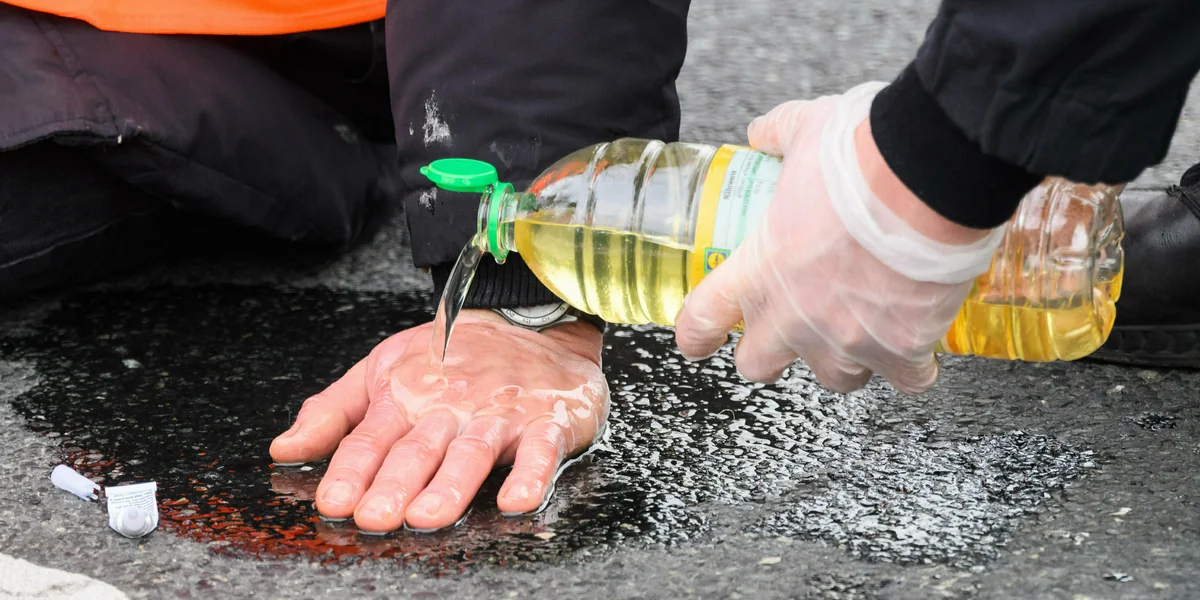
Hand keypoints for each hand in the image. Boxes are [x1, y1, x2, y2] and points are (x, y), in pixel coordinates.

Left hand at [269, 310, 607, 531]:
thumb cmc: (453, 354)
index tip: (333, 501)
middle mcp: (450, 406)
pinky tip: (516, 500)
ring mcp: (499, 413)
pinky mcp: (546, 421)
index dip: (352, 469)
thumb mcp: (383, 368)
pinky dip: (530, 474)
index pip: (372, 437)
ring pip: (471, 451)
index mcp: (406, 395)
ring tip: (427, 516)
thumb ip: (333, 413)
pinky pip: (540, 450)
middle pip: (418, 449)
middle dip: (394, 484)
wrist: (532, 320)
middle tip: (374, 517)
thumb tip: (283, 448)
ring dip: (450, 485)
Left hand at [674, 82, 1003, 393]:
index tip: (698, 339)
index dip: (696, 334)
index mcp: (758, 270)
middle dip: (769, 354)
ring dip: (843, 359)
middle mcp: (795, 317)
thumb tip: (764, 134)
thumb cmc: (863, 159)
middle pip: (759, 366)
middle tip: (786, 333)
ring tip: (859, 331)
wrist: (929, 177)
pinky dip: (913, 366)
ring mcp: (847, 340)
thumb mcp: (805, 131)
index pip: (702, 319)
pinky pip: (907, 378)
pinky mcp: (902, 349)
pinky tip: (919, 343)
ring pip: (835, 378)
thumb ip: (778, 135)